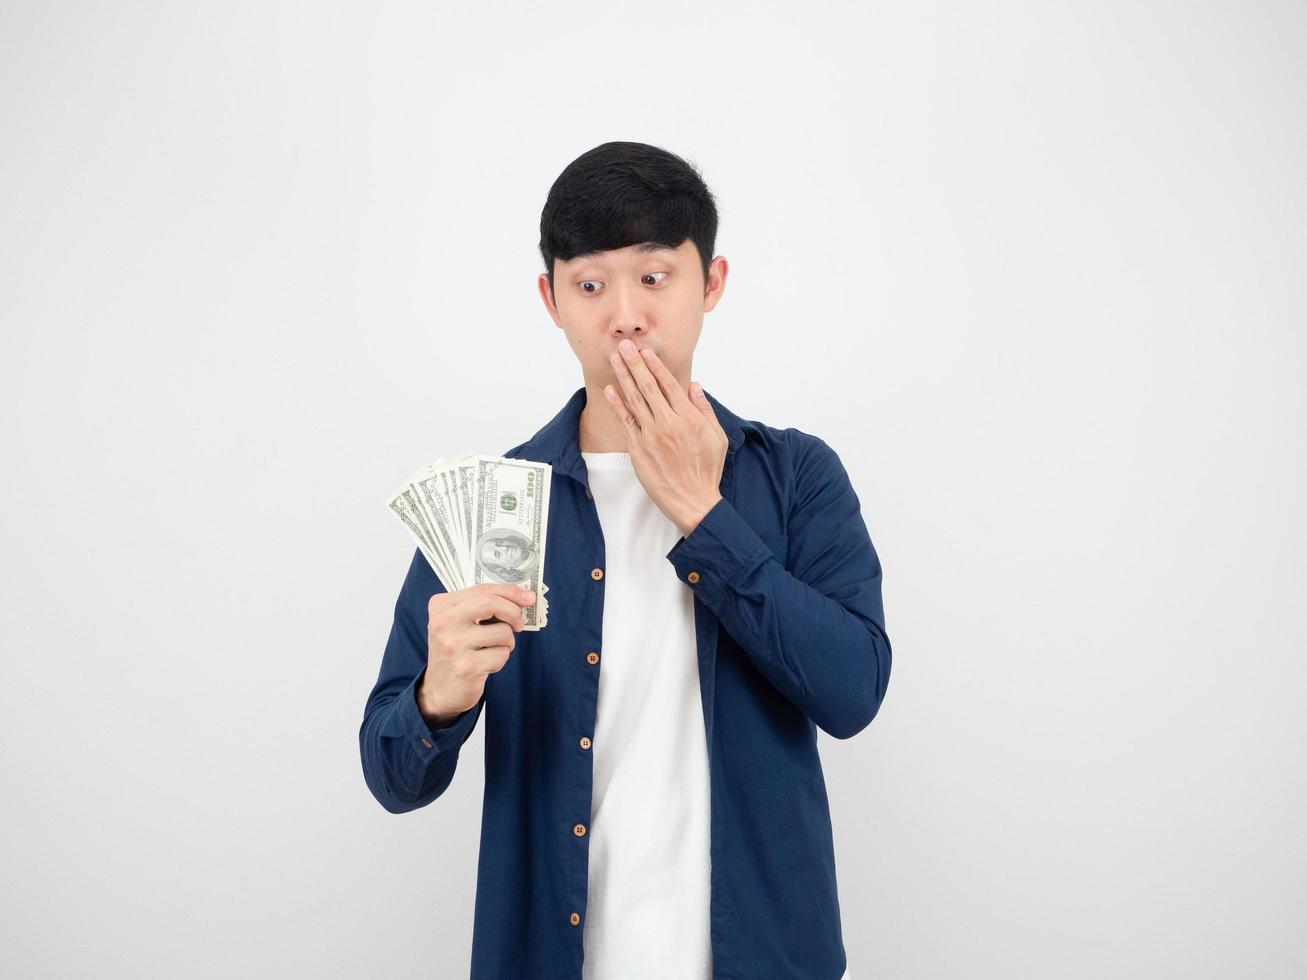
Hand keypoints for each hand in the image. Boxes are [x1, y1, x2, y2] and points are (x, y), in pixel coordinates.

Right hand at [419, 582, 535, 725]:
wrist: (439, 689)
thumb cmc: (456, 651)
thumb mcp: (460, 622)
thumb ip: (484, 606)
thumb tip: (525, 596)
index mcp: (441, 606)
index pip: (482, 589)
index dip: (510, 591)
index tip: (528, 597)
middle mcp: (444, 623)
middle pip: (491, 603)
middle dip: (513, 612)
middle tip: (518, 624)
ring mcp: (454, 645)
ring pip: (502, 632)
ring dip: (507, 642)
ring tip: (493, 649)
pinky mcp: (467, 666)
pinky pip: (502, 654)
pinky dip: (501, 659)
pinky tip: (486, 664)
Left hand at [604, 340, 728, 536]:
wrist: (693, 500)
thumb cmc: (707, 470)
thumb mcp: (717, 437)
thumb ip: (704, 409)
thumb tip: (694, 386)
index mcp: (689, 418)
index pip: (669, 384)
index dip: (655, 366)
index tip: (645, 351)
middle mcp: (668, 423)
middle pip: (648, 387)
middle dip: (635, 364)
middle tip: (624, 346)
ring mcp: (651, 436)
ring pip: (634, 400)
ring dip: (623, 377)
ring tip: (614, 359)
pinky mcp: (639, 449)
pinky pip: (626, 422)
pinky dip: (617, 404)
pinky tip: (610, 390)